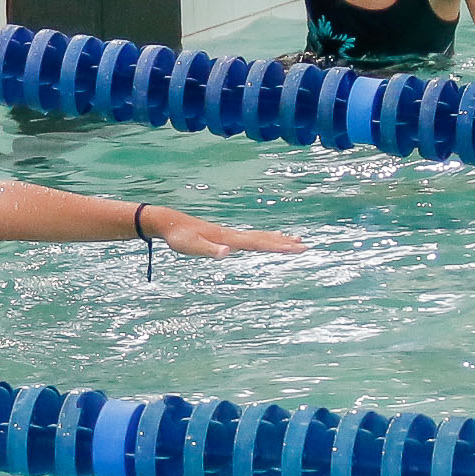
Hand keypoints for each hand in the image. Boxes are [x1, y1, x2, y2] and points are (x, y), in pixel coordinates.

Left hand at [151, 210, 305, 257]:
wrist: (169, 222)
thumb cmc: (179, 237)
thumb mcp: (191, 247)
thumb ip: (209, 250)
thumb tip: (227, 253)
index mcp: (229, 238)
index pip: (258, 243)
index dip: (278, 246)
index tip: (296, 247)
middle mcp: (232, 235)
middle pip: (264, 238)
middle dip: (284, 243)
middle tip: (305, 246)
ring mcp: (229, 235)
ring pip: (259, 236)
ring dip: (277, 239)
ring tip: (295, 240)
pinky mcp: (225, 237)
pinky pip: (250, 238)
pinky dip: (264, 239)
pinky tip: (266, 241)